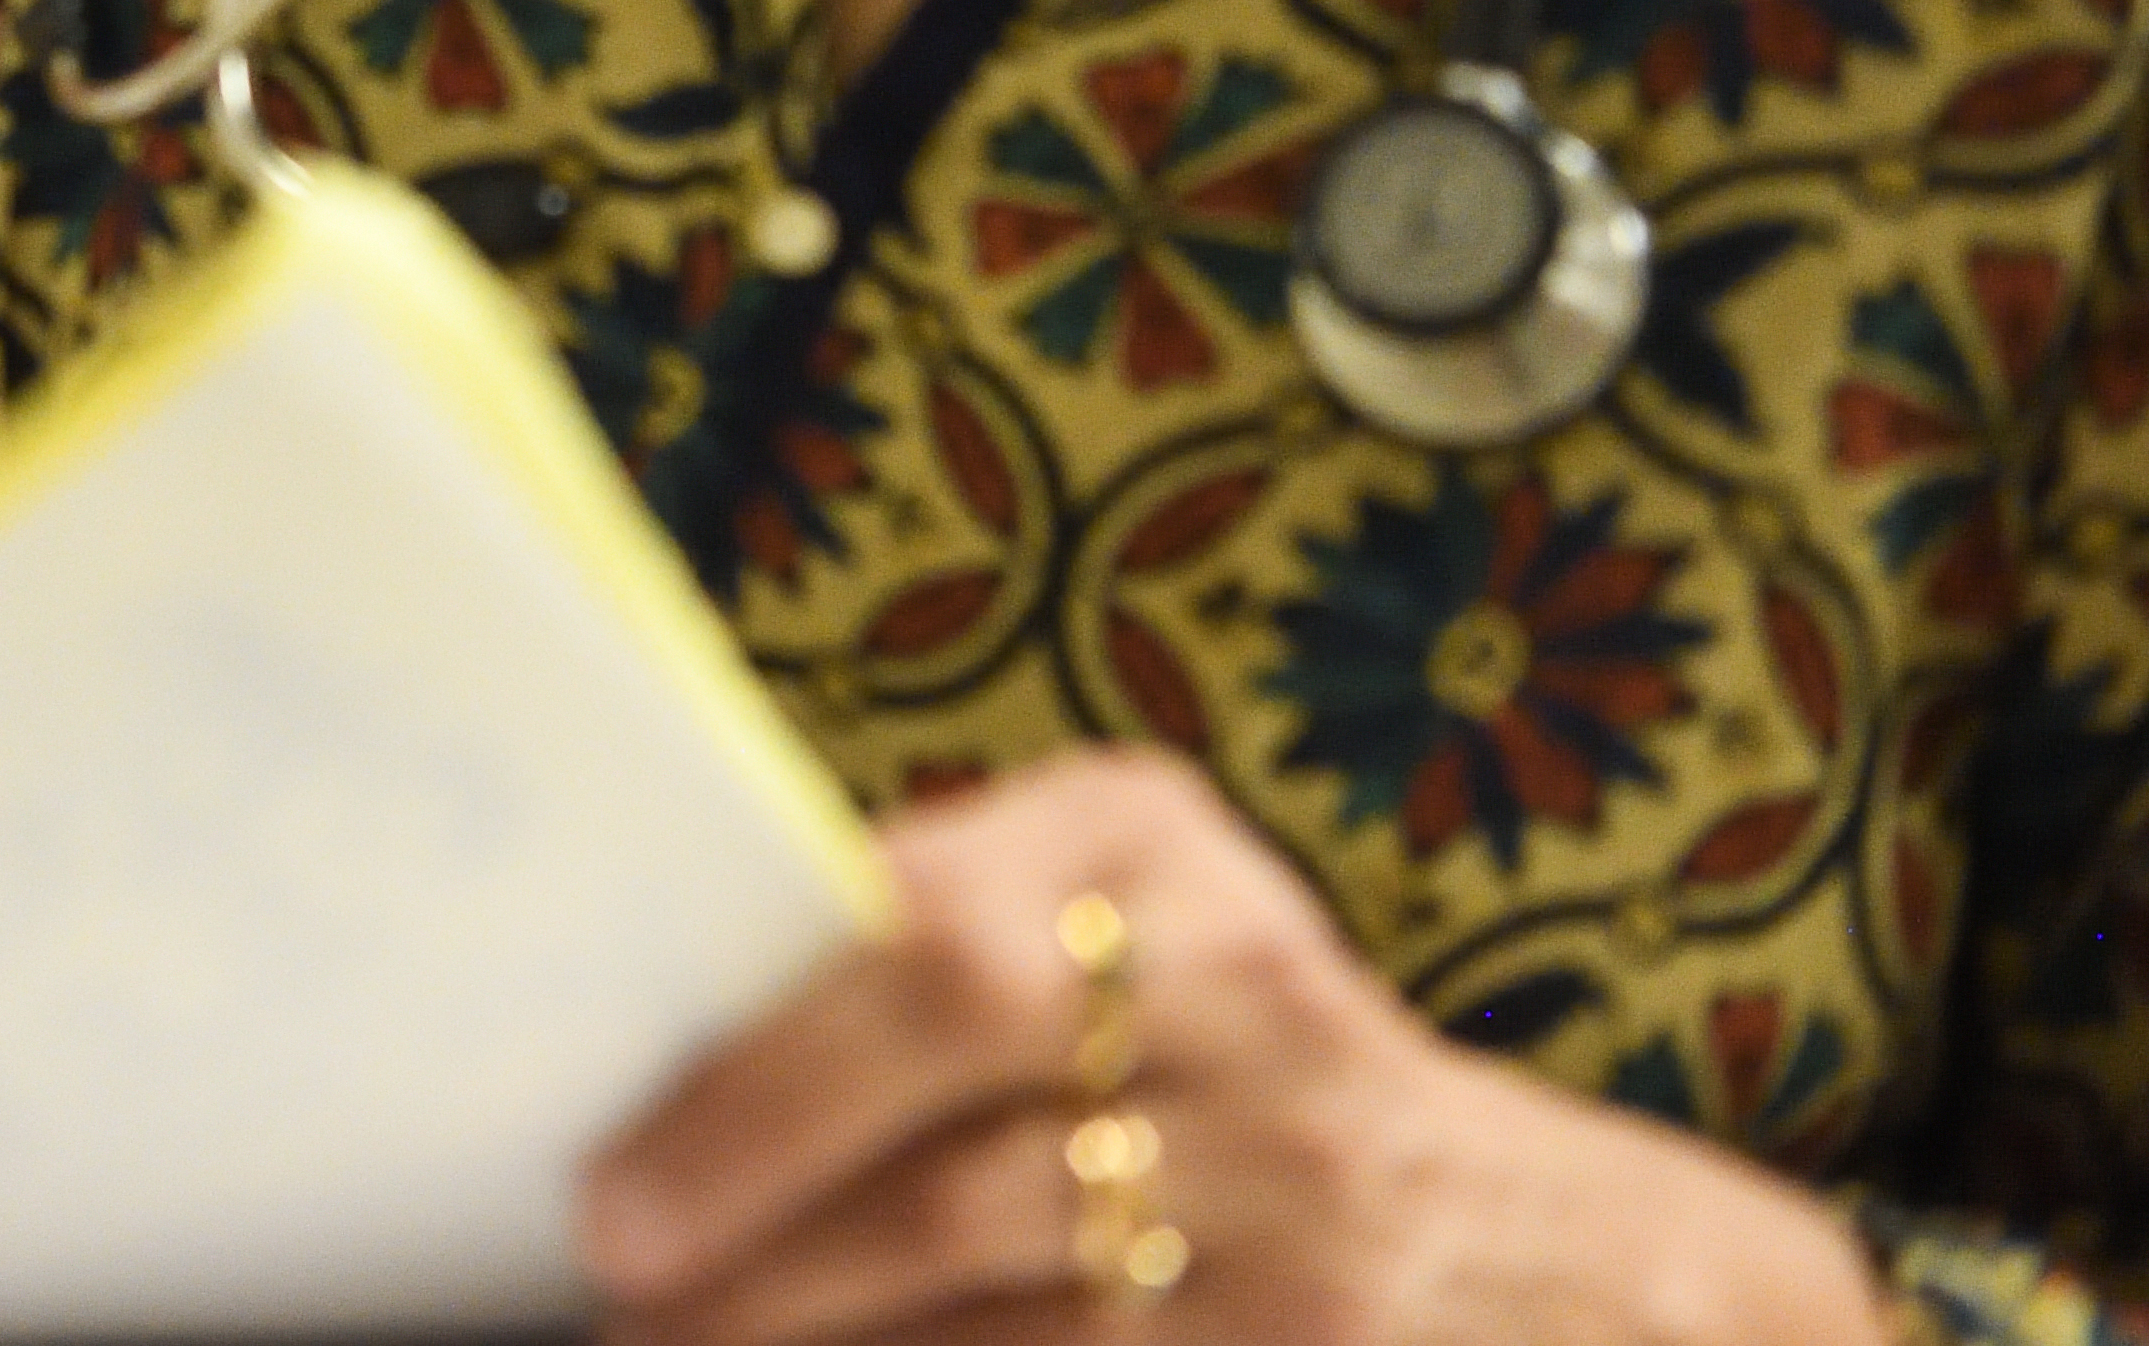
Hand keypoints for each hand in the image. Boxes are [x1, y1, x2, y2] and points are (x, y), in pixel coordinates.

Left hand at [575, 747, 1878, 1345]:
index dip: (758, 1070)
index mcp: (1156, 851)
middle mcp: (1246, 1000)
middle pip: (959, 1108)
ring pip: (997, 1275)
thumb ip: (929, 931)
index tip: (611, 1169)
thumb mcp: (1123, 920)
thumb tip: (656, 1030)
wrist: (1537, 1254)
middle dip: (759, 1200)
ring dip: (806, 1329)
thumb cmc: (1225, 1056)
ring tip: (675, 1341)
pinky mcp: (1308, 1344)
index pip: (925, 932)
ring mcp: (1295, 1193)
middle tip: (619, 1269)